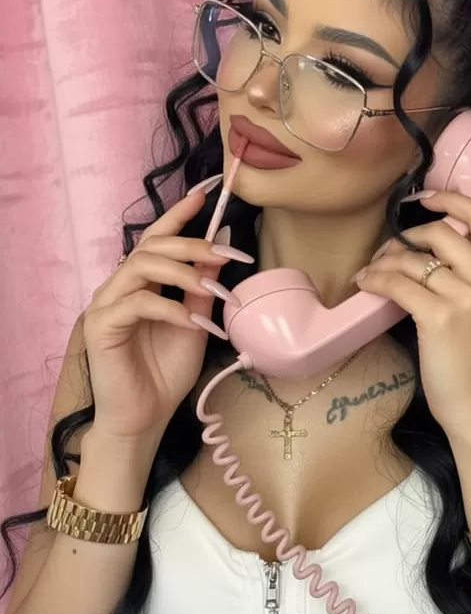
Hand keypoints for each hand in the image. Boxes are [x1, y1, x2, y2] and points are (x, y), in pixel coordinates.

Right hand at [82, 188, 252, 445]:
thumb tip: (223, 245)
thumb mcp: (196, 322)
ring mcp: (106, 304)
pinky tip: (193, 321)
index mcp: (140, 283)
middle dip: (193, 245)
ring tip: (213, 290)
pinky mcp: (101, 326)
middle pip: (152, 247)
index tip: (206, 195)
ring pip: (142, 267)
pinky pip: (137, 303)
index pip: (157, 239)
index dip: (178, 215)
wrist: (144, 418)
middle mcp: (119, 287)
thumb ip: (204, 286)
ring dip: (184, 273)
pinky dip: (170, 307)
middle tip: (227, 253)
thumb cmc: (166, 372)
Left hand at [351, 191, 470, 445]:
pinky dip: (375, 279)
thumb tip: (426, 247)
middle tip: (387, 250)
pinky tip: (366, 284)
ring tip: (371, 272)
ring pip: (413, 259)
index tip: (423, 199)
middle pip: (440, 232)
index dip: (450, 198)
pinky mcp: (439, 316)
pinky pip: (397, 283)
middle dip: (406, 236)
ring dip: (384, 261)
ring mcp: (466, 296)